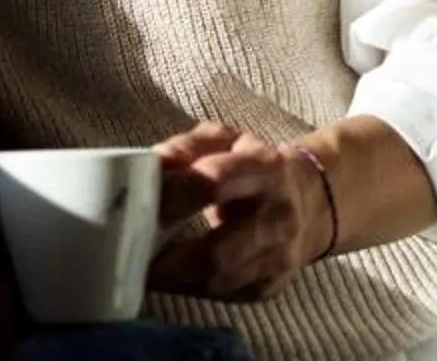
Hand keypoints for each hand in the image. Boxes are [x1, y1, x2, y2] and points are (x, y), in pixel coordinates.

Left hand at [146, 122, 331, 302]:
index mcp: (265, 169)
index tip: (135, 205)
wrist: (308, 202)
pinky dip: (187, 288)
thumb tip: (147, 165)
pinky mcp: (268, 287)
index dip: (172, 197)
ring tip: (138, 268)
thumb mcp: (224, 141)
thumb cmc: (251, 166)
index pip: (215, 183)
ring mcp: (277, 259)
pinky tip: (166, 277)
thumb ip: (185, 148)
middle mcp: (278, 218)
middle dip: (168, 260)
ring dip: (173, 280)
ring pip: (217, 282)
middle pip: (217, 252)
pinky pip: (220, 295)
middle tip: (128, 255)